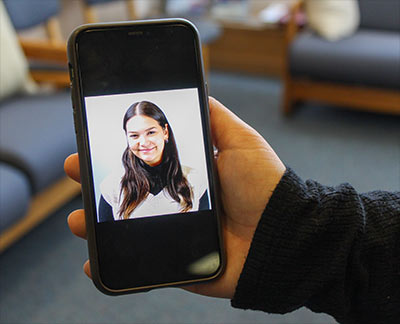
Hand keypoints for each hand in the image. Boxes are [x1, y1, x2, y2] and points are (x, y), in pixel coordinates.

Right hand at [65, 97, 284, 298]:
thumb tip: (196, 92)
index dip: (119, 154)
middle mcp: (177, 203)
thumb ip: (215, 117)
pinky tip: (94, 264)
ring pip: (128, 231)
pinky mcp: (178, 264)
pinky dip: (115, 268)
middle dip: (99, 183)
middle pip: (132, 193)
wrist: (283, 234)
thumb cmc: (264, 185)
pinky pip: (142, 266)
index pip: (145, 163)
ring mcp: (175, 234)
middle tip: (77, 170)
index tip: (94, 142)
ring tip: (78, 222)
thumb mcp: (240, 140)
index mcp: (188, 174)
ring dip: (98, 227)